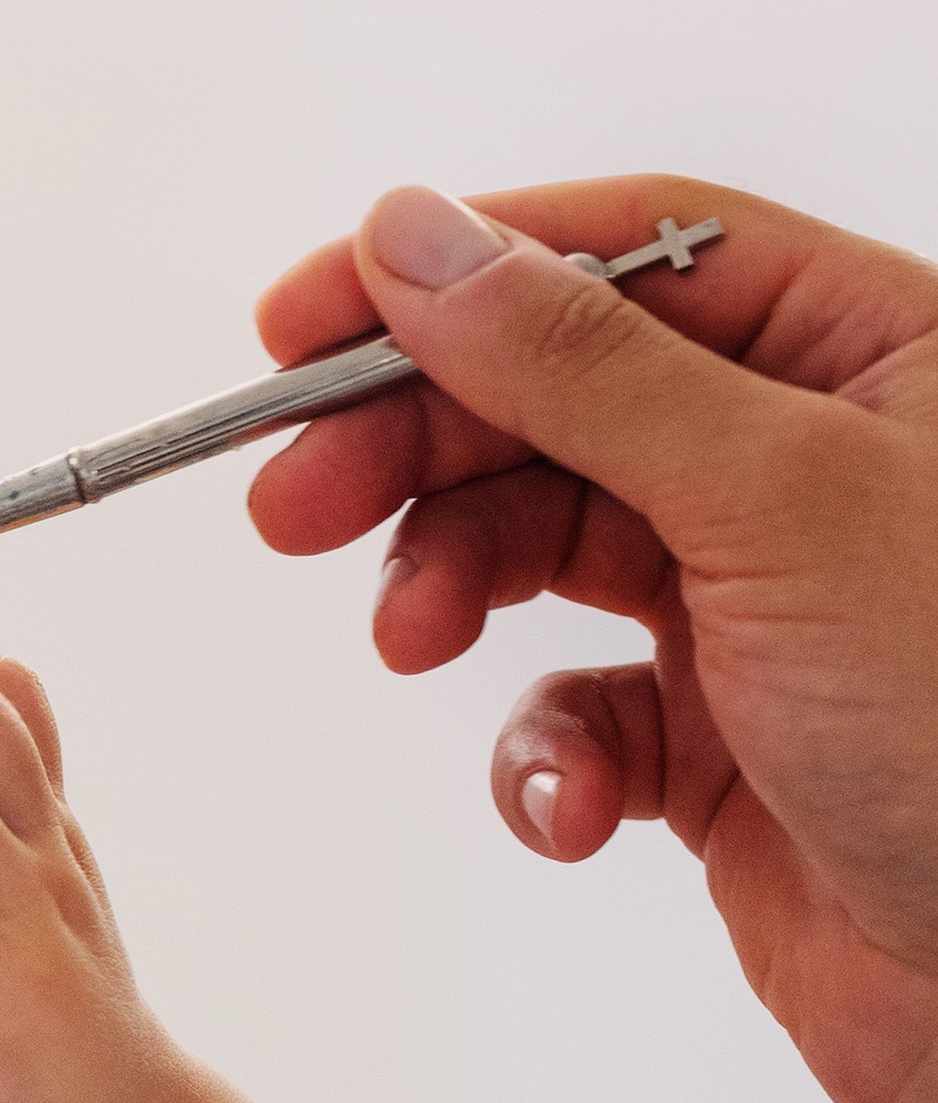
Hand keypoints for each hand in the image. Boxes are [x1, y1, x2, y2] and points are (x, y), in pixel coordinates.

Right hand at [248, 181, 937, 1102]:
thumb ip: (583, 368)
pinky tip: (570, 810)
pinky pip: (576, 720)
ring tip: (410, 649)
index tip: (300, 329)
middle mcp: (806, 460)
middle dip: (417, 452)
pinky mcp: (715, 748)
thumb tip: (419, 244)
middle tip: (290, 508)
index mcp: (860, 344)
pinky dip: (544, 764)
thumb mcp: (772, 496)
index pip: (620, 255)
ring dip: (456, 595)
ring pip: (542, 554)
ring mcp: (756, 604)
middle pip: (554, 402)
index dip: (452, 278)